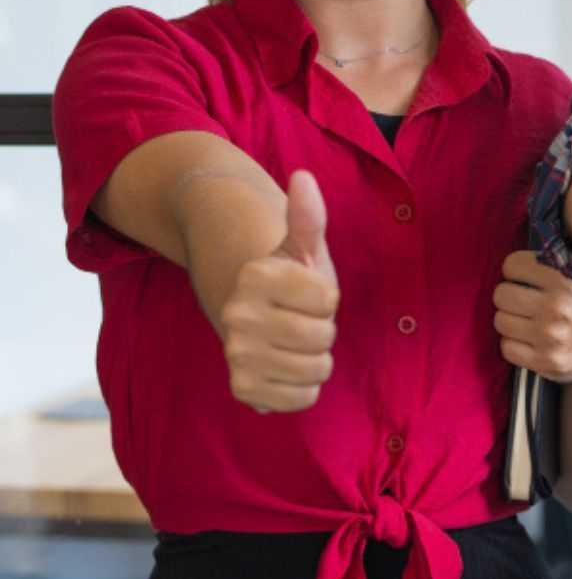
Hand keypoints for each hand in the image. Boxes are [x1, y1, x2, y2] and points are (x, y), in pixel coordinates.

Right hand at [218, 169, 338, 412]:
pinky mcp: (242, 388)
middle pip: (324, 337)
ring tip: (296, 343)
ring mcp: (236, 353)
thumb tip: (303, 178)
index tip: (307, 290)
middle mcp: (237, 315)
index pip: (328, 299)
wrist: (256, 317)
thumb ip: (308, 215)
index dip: (327, 297)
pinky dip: (304, 389)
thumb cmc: (291, 278)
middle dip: (324, 329)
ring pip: (316, 370)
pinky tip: (288, 369)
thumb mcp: (303, 246)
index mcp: (255, 276)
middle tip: (302, 319)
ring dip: (317, 359)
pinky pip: (300, 400)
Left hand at [494, 249, 571, 382]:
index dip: (517, 271)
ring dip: (511, 321)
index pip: (511, 265)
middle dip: (510, 297)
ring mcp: (551, 337)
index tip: (527, 278)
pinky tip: (532, 341)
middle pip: (501, 294)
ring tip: (529, 321)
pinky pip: (506, 347)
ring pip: (500, 321)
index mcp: (566, 278)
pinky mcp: (545, 361)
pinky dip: (515, 344)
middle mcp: (559, 307)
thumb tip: (519, 236)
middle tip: (526, 301)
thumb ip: (552, 258)